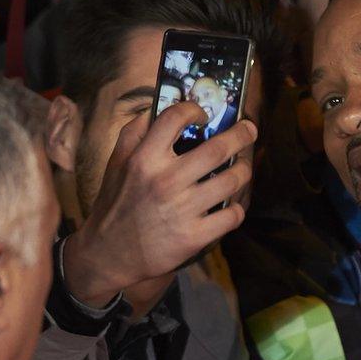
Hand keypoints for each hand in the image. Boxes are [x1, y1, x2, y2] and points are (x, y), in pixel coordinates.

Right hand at [63, 102, 256, 305]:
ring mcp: (182, 210)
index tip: (204, 113)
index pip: (175, 118)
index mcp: (144, 159)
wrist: (110, 254)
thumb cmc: (116, 203)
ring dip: (244, 170)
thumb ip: (135, 132)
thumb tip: (161, 105)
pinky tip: (233, 203)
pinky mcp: (194, 236)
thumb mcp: (116, 163)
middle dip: (242, 134)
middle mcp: (165, 181)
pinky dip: (238, 207)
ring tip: (243, 167)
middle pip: (218, 148)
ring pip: (232, 181)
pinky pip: (232, 215)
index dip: (195, 109)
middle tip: (250, 129)